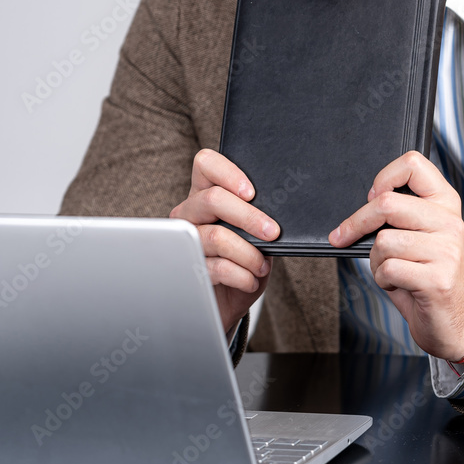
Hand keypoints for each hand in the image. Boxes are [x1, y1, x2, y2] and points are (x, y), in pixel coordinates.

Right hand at [169, 149, 279, 334]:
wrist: (228, 299)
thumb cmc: (242, 259)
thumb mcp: (254, 234)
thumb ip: (258, 218)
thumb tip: (277, 214)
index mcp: (205, 194)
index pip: (206, 164)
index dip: (228, 173)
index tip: (252, 192)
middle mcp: (190, 212)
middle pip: (212, 198)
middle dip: (249, 216)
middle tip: (271, 232)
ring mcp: (186, 240)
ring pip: (217, 236)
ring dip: (249, 253)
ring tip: (262, 265)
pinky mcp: (189, 268)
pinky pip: (218, 267)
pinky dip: (242, 275)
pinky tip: (250, 279)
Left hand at [328, 150, 463, 360]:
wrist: (450, 319)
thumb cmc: (424, 273)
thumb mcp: (417, 234)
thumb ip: (399, 213)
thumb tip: (362, 204)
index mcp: (445, 202)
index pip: (413, 164)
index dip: (384, 178)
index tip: (371, 197)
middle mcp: (450, 221)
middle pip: (386, 204)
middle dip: (356, 223)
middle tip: (343, 236)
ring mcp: (447, 250)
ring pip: (383, 240)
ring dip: (376, 260)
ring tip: (392, 269)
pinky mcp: (437, 278)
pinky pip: (388, 268)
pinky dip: (382, 279)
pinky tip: (399, 284)